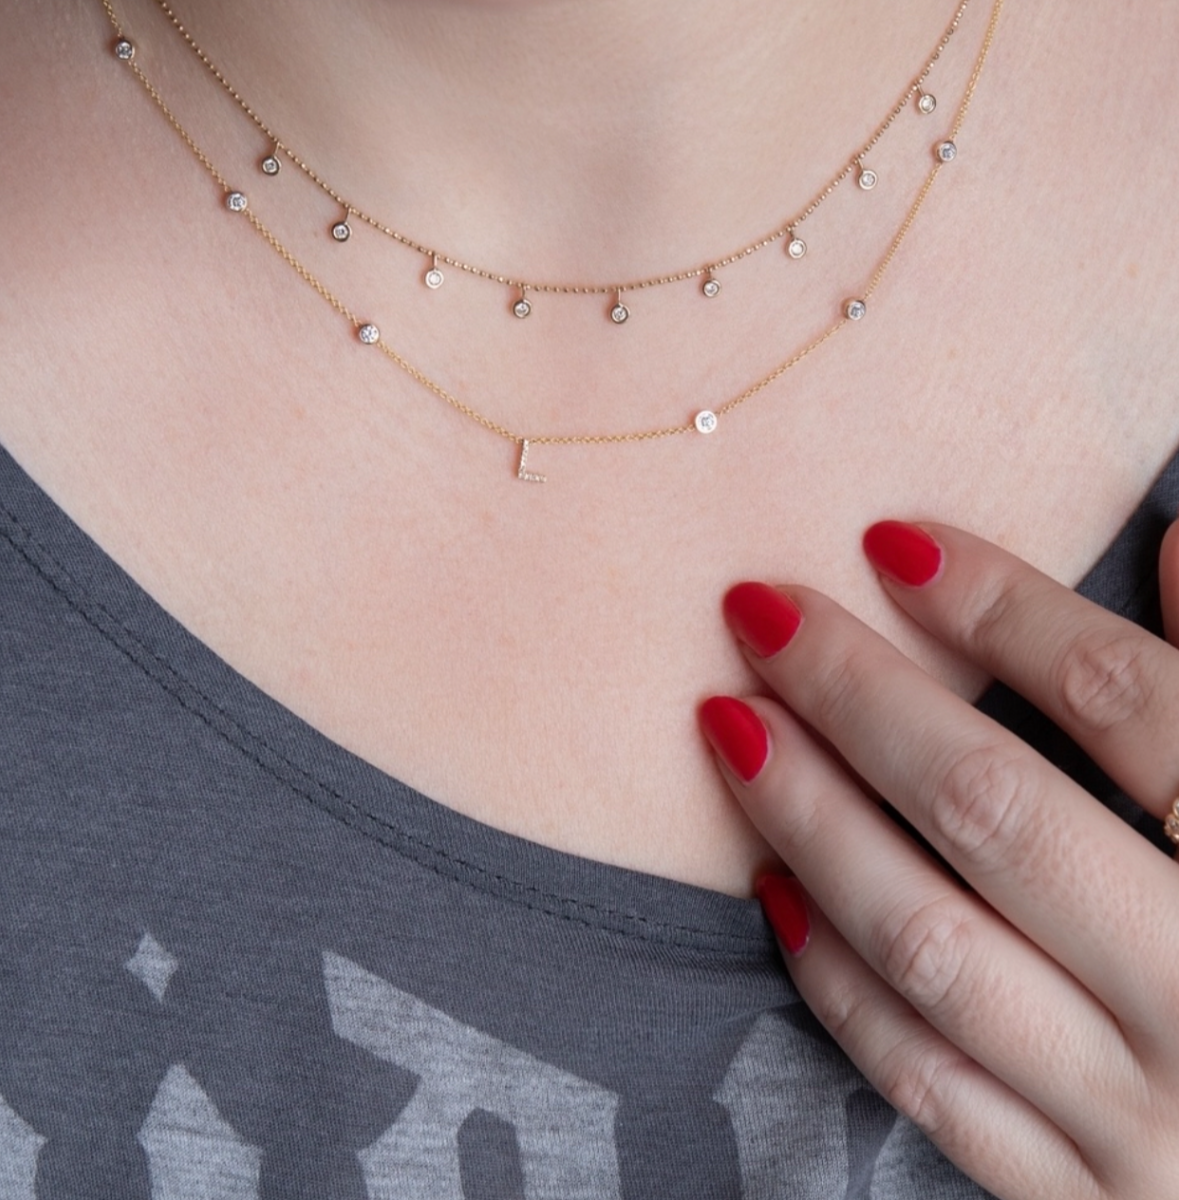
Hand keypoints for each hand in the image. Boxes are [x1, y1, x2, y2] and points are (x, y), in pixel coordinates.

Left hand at [698, 519, 1178, 1199]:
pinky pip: (926, 1079)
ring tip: (733, 726)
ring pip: (931, 944)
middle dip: (860, 698)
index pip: (1134, 705)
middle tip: (760, 612)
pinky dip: (837, 978)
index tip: (893, 543)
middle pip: (997, 814)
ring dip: (812, 821)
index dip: (1006, 608)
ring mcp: (1144, 1117)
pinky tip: (772, 884)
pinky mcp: (1080, 1196)